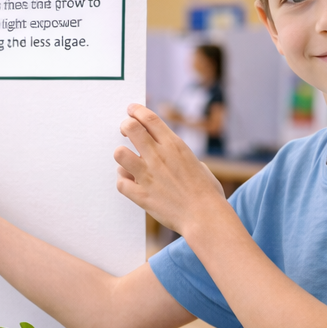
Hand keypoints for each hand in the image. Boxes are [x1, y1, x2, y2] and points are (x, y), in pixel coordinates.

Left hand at [114, 104, 227, 234]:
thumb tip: (171, 157)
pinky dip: (123, 181)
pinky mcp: (141, 195)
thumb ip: (179, 157)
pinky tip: (130, 182)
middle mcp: (159, 157)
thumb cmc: (207, 193)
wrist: (206, 217)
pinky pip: (120, 182)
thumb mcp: (197, 165)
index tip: (131, 110)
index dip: (136, 110)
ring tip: (128, 161)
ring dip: (122, 155)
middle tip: (126, 130)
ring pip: (120, 153)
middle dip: (125, 126)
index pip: (149, 118)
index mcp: (175, 146)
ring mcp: (148, 176)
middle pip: (131, 128)